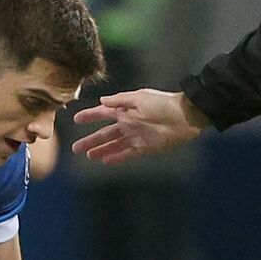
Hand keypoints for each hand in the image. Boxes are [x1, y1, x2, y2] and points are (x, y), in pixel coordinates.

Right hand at [70, 90, 208, 165]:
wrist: (184, 116)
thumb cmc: (162, 103)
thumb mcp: (140, 97)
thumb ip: (120, 100)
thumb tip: (102, 101)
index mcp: (125, 110)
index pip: (103, 114)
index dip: (90, 116)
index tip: (76, 120)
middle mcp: (128, 124)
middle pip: (105, 133)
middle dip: (90, 140)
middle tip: (76, 148)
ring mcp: (135, 137)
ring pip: (113, 145)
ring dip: (100, 150)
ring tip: (88, 155)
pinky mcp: (144, 148)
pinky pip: (126, 154)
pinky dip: (116, 158)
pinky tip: (105, 161)